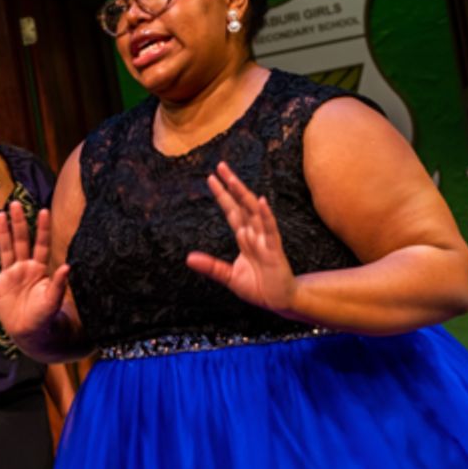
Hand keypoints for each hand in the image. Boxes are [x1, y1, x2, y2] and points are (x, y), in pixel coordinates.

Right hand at [0, 203, 69, 341]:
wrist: (31, 333)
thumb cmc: (45, 317)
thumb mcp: (53, 300)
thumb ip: (59, 284)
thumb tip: (67, 266)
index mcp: (39, 269)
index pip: (41, 244)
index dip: (42, 228)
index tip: (43, 210)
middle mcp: (24, 267)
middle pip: (21, 240)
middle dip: (19, 223)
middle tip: (16, 204)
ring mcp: (10, 275)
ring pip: (5, 249)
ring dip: (2, 233)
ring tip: (0, 215)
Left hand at [186, 162, 297, 313]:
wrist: (279, 302)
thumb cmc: (258, 287)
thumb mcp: (229, 277)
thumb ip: (211, 267)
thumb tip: (188, 258)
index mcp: (244, 238)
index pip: (231, 211)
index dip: (222, 195)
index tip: (211, 178)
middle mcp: (254, 234)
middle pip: (242, 205)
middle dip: (231, 186)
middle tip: (220, 166)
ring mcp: (265, 240)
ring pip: (254, 212)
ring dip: (244, 195)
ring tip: (233, 180)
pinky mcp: (274, 250)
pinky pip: (270, 229)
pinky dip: (266, 215)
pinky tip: (260, 201)